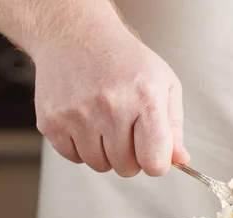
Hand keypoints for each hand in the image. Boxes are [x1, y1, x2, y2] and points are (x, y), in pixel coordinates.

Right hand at [33, 29, 189, 176]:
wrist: (76, 35)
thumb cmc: (126, 61)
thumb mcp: (164, 84)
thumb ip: (174, 127)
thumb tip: (180, 160)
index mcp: (145, 100)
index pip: (154, 161)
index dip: (157, 163)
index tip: (154, 152)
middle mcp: (111, 109)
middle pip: (126, 167)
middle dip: (131, 156)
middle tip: (127, 131)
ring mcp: (78, 116)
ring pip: (99, 165)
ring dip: (106, 153)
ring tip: (106, 123)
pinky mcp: (52, 122)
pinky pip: (73, 157)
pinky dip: (82, 147)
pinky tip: (86, 122)